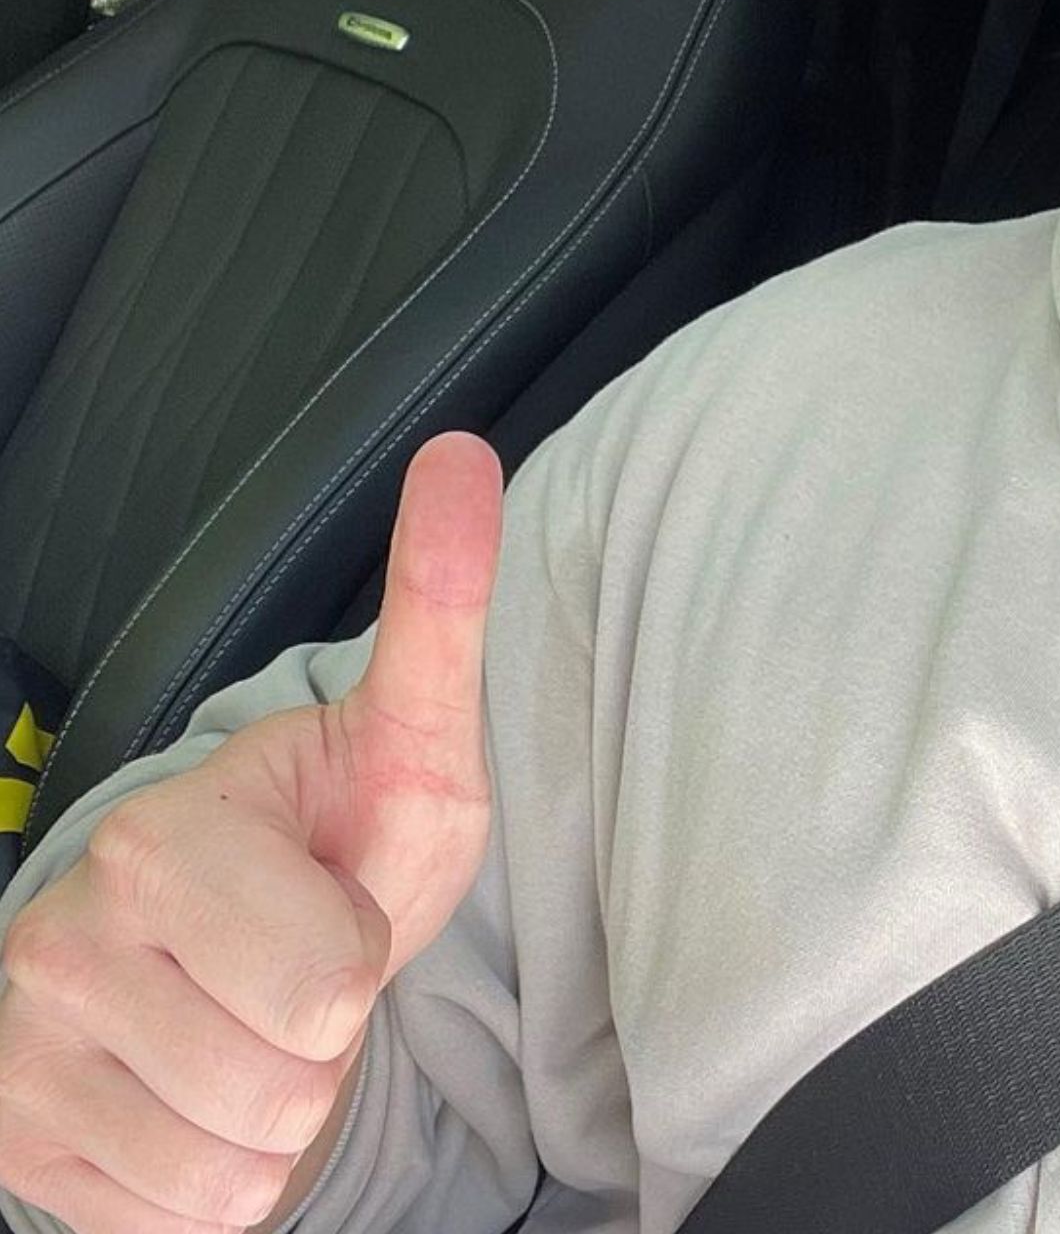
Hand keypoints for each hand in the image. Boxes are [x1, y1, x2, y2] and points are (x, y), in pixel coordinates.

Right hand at [0, 432, 503, 1232]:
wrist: (232, 936)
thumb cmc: (337, 833)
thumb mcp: (412, 731)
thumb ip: (439, 606)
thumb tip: (462, 454)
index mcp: (163, 836)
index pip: (328, 985)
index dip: (359, 952)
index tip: (324, 893)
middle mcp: (63, 937)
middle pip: (283, 1082)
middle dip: (319, 1037)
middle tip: (291, 962)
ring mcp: (21, 1051)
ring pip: (233, 1169)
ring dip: (272, 1110)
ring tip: (249, 1017)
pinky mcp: (13, 1144)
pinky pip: (179, 1220)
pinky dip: (212, 1177)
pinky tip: (197, 1083)